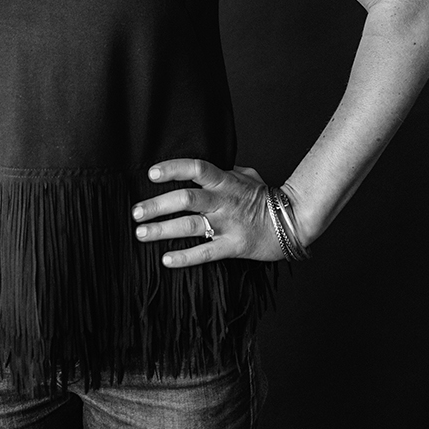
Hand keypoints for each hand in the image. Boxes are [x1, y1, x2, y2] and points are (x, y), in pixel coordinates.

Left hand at [131, 158, 285, 268]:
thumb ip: (225, 171)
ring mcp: (228, 224)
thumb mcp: (247, 176)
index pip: (196, 168)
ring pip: (189, 226)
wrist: (292, 221)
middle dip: (157, 205)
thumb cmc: (266, 197)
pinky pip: (205, 253)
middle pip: (185, 199)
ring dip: (162, 229)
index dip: (173, 169)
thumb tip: (203, 168)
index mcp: (226, 181)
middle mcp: (223, 201)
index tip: (151, 173)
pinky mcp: (233, 246)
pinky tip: (166, 260)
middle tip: (136, 212)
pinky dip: (185, 257)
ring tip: (141, 233)